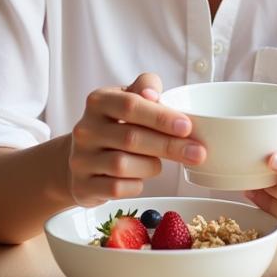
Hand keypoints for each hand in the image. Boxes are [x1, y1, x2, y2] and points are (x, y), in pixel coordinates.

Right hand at [67, 72, 206, 206]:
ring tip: (159, 164)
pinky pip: (117, 189)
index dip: (160, 117)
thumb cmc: (114, 125)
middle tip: (197, 153)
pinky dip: (136, 184)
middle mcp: (85, 129)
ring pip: (123, 165)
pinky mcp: (83, 186)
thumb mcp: (126, 99)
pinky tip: (140, 178)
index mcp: (98, 101)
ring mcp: (81, 159)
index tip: (187, 126)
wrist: (78, 159)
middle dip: (169, 146)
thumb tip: (154, 94)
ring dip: (151, 166)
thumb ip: (145, 88)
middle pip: (131, 138)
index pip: (130, 105)